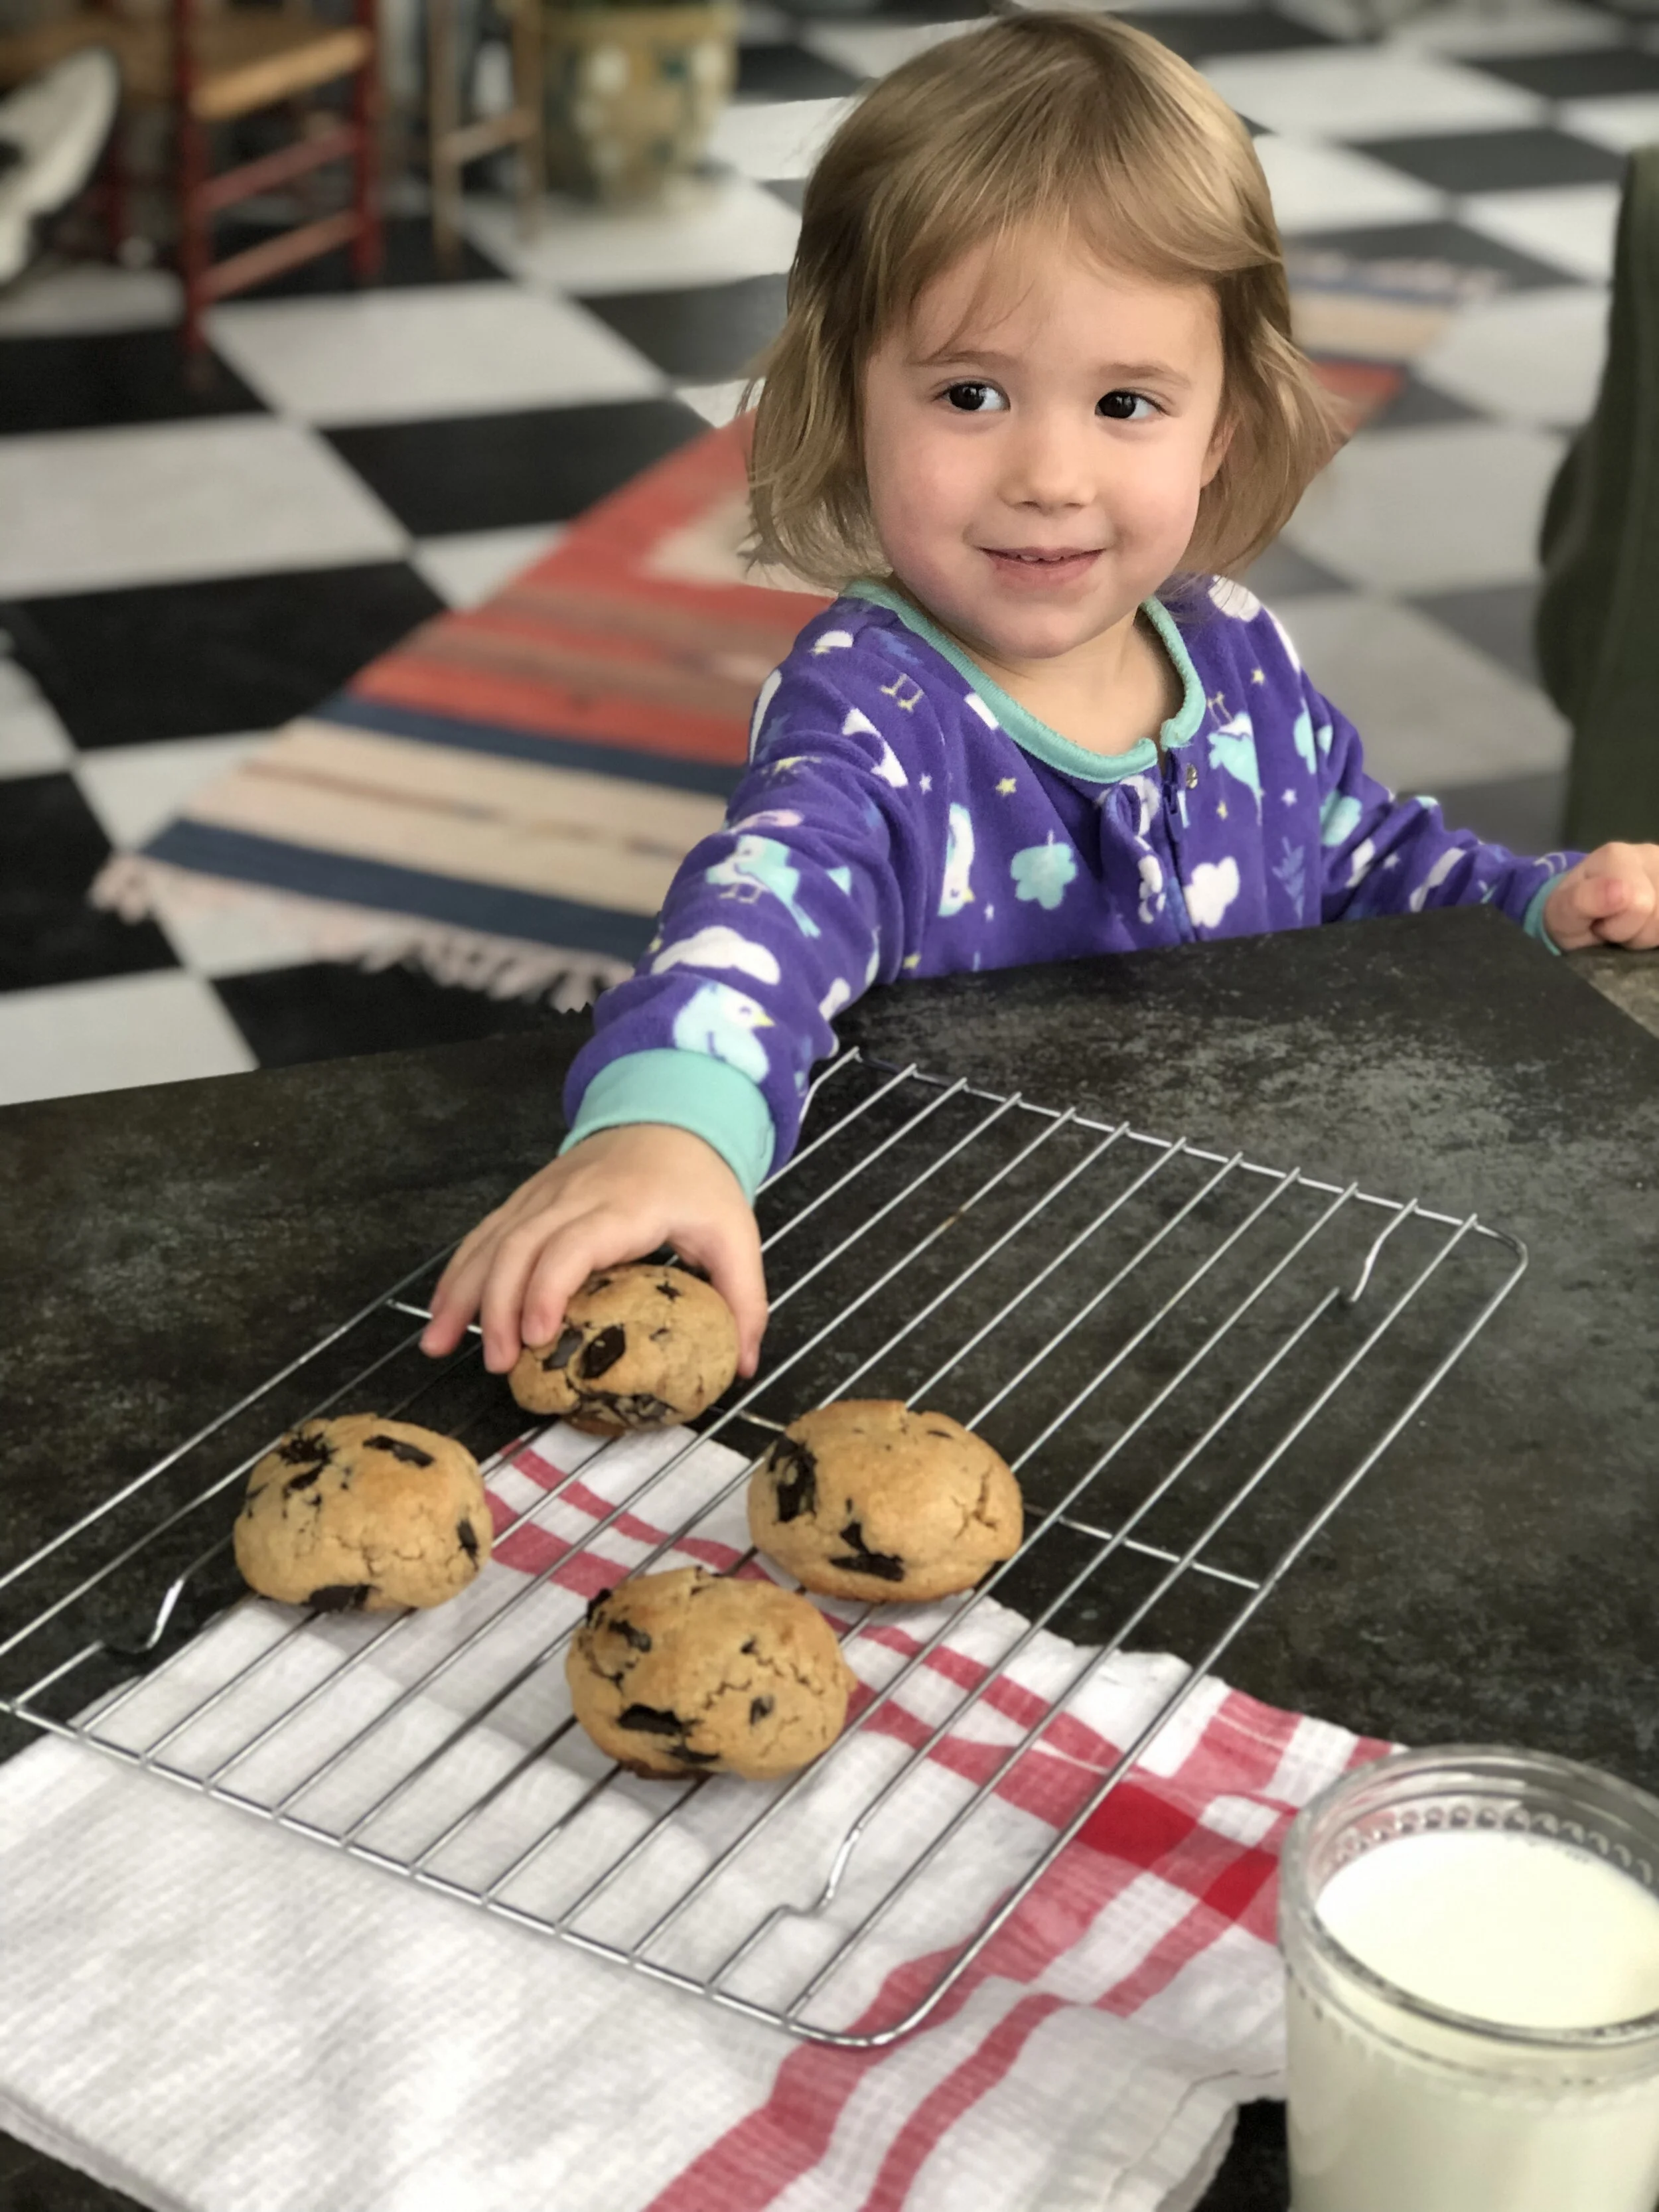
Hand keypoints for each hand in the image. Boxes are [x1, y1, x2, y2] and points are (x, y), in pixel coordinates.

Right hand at [419, 1125, 766, 1377]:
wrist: (669, 1115)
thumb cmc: (699, 1183)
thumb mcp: (736, 1236)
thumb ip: (744, 1300)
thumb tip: (742, 1367)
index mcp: (626, 1206)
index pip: (573, 1244)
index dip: (549, 1287)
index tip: (538, 1336)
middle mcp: (573, 1196)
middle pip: (519, 1246)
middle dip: (498, 1305)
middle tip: (500, 1364)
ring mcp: (543, 1194)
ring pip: (490, 1239)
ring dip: (461, 1291)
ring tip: (440, 1344)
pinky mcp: (527, 1198)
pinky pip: (484, 1234)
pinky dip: (457, 1272)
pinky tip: (442, 1312)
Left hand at [1543, 843, 1658, 951]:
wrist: (1583, 912)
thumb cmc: (1571, 913)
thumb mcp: (1562, 913)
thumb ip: (1583, 901)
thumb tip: (1621, 891)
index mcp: (1617, 856)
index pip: (1639, 905)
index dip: (1616, 927)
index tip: (1598, 922)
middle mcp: (1652, 854)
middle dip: (1635, 932)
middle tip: (1614, 927)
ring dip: (1652, 934)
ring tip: (1631, 924)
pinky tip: (1648, 922)